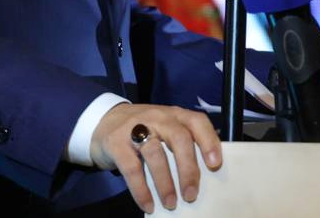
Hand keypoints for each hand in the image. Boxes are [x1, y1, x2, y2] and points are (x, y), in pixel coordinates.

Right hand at [89, 103, 220, 213]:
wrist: (104, 120)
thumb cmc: (143, 130)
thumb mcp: (164, 129)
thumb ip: (181, 144)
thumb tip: (199, 177)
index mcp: (175, 115)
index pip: (197, 122)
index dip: (209, 141)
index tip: (215, 164)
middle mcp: (158, 117)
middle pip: (179, 138)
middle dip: (188, 169)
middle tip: (191, 194)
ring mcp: (136, 127)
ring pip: (155, 154)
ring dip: (165, 182)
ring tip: (171, 203)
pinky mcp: (117, 142)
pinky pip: (132, 168)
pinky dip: (141, 190)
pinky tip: (148, 204)